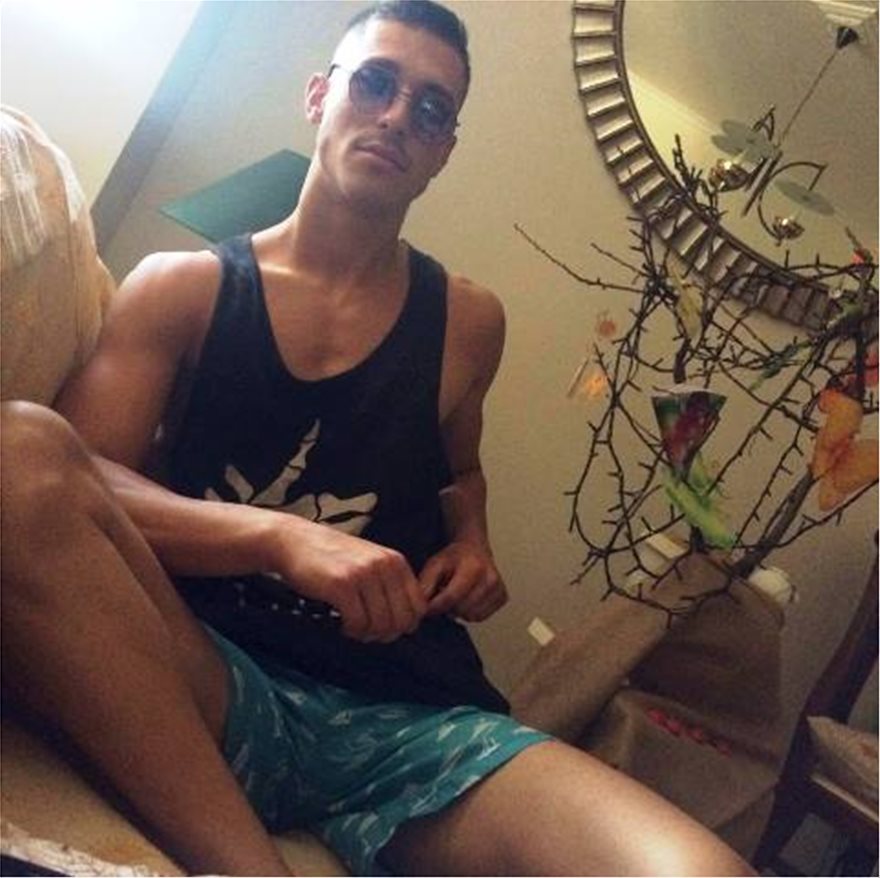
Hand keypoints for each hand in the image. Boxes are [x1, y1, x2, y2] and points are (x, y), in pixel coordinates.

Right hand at [269, 518, 425, 642]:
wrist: (294, 541)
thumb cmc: (331, 557)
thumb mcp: (370, 562)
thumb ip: (390, 584)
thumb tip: (406, 622)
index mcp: (395, 561)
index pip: (418, 607)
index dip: (403, 625)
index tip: (384, 626)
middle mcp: (384, 565)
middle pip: (402, 621)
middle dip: (385, 634)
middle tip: (366, 631)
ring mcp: (363, 574)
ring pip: (380, 625)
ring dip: (366, 634)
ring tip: (352, 626)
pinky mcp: (342, 584)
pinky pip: (358, 623)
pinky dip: (350, 630)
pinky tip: (341, 622)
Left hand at [420, 541, 507, 621]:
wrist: (475, 548)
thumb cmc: (454, 557)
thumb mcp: (435, 564)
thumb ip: (425, 584)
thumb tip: (420, 606)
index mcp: (473, 567)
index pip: (451, 598)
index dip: (435, 607)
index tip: (426, 608)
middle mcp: (490, 578)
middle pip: (462, 609)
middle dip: (448, 607)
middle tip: (444, 594)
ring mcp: (499, 588)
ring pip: (472, 616)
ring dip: (459, 611)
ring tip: (456, 595)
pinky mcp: (503, 597)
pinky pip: (481, 617)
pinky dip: (470, 612)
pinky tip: (467, 598)